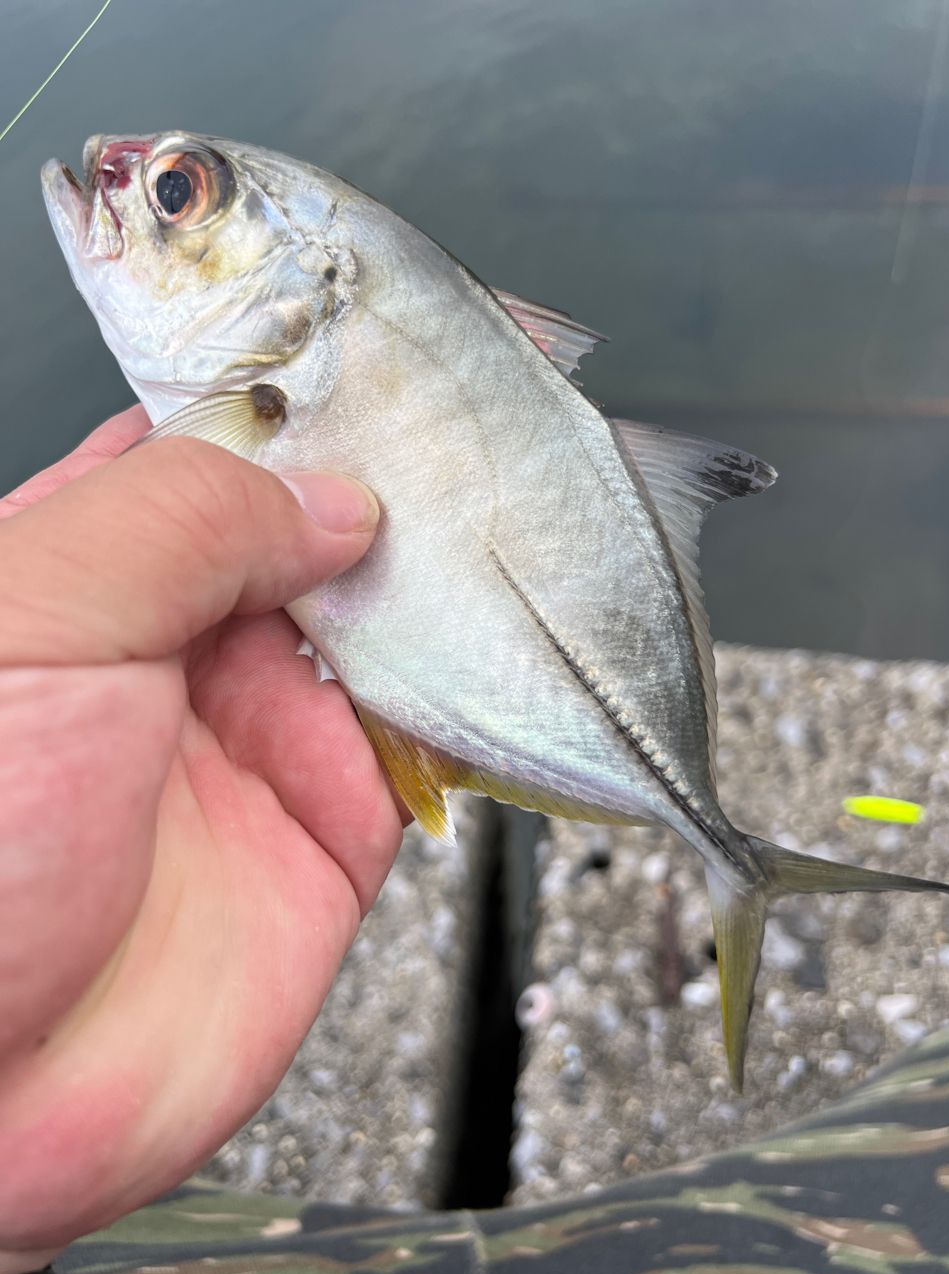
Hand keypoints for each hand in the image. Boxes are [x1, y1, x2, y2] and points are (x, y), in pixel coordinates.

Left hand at [0, 407, 404, 1271]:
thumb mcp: (36, 617)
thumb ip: (184, 521)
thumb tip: (331, 498)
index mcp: (85, 572)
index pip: (204, 452)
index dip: (288, 402)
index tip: (376, 360)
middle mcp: (176, 650)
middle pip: (308, 535)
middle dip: (382, 490)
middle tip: (465, 440)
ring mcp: (256, 741)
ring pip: (378, 630)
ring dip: (435, 589)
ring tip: (501, 531)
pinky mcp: (327, 836)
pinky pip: (422, 747)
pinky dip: (466, 699)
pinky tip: (489, 652)